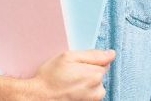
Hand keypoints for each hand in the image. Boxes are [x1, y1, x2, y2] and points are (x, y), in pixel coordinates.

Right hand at [0, 49, 115, 100]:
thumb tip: (111, 54)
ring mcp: (93, 100)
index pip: (104, 61)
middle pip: (100, 74)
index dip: (89, 60)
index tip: (77, 64)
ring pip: (95, 85)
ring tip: (70, 82)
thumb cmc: (50, 78)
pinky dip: (83, 92)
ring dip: (86, 82)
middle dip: (88, 71)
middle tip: (71, 72)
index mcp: (95, 74)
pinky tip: (71, 90)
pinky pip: (90, 94)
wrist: (39, 97)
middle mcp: (97, 89)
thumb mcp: (68, 57)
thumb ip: (92, 54)